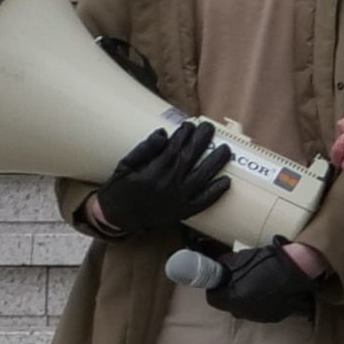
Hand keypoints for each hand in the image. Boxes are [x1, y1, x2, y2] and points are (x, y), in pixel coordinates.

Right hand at [98, 117, 234, 238]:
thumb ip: (144, 149)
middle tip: (209, 127)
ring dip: (216, 162)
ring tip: (226, 149)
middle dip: (202, 140)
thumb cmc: (120, 189)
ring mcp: (177, 200)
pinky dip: (216, 192)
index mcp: (152, 173)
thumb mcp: (124, 166)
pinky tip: (226, 181)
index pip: (173, 149)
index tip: (190, 125)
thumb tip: (163, 132)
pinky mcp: (183, 211)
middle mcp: (167, 185)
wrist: (117, 219)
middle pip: (190, 158)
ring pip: (202, 177)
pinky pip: (203, 202)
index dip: (184, 135)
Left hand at [201, 239, 323, 320]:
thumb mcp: (242, 258)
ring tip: (257, 284)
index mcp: (233, 299)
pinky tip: (270, 291)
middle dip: (231, 294)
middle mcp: (244, 312)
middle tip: (239, 280)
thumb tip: (218, 271)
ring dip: (247, 299)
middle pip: (229, 305)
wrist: (299, 267)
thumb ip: (225, 267)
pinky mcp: (275, 317)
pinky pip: (261, 311)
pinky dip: (262, 303)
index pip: (213, 299)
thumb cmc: (269, 261)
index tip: (220, 279)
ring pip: (245, 310)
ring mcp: (260, 317)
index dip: (215, 288)